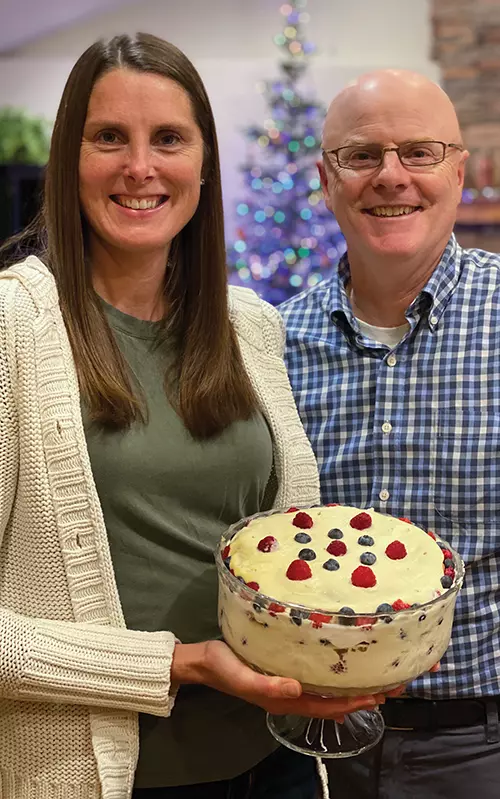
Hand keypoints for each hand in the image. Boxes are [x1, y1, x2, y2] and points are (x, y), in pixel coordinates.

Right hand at [172, 640, 402, 720]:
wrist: (202, 661)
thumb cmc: (221, 666)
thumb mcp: (241, 674)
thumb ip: (267, 685)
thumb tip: (297, 689)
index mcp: (284, 699)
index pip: (328, 706)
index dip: (355, 701)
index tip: (381, 694)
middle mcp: (291, 695)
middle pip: (335, 701)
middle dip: (364, 694)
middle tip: (394, 684)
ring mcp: (288, 684)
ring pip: (329, 691)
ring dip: (354, 686)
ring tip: (379, 678)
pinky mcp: (283, 670)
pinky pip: (317, 679)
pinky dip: (336, 677)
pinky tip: (346, 669)